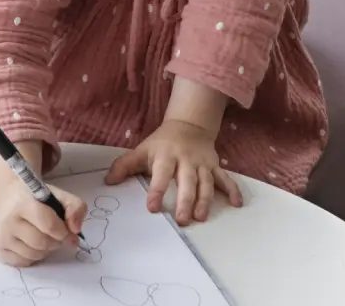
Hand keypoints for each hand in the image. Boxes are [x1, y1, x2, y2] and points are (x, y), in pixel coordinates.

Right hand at [0, 152, 87, 267]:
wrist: (10, 197)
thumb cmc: (37, 198)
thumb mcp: (60, 195)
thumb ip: (75, 207)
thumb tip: (75, 230)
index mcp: (23, 204)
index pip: (48, 225)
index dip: (64, 232)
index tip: (71, 234)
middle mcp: (8, 221)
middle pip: (42, 243)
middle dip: (56, 242)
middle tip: (58, 235)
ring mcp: (2, 237)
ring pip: (34, 255)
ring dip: (46, 250)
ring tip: (45, 237)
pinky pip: (24, 262)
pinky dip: (34, 256)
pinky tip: (33, 244)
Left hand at [106, 118, 243, 225]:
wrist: (189, 124)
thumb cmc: (162, 143)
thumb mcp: (142, 150)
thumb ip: (125, 166)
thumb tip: (107, 182)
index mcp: (166, 156)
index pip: (161, 174)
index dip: (157, 190)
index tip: (153, 208)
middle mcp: (186, 160)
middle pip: (187, 181)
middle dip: (185, 200)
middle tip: (181, 219)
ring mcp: (203, 163)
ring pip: (206, 183)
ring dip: (205, 200)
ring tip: (201, 217)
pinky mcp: (215, 166)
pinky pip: (225, 179)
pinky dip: (233, 190)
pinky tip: (237, 204)